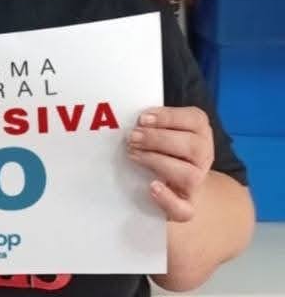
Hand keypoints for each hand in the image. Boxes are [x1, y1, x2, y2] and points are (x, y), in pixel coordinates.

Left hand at [127, 106, 213, 222]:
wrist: (174, 181)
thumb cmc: (160, 146)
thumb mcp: (160, 127)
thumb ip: (150, 122)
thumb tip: (122, 116)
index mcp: (199, 131)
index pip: (195, 120)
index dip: (168, 118)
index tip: (142, 118)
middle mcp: (203, 156)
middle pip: (193, 146)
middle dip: (158, 139)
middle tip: (132, 137)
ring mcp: (197, 182)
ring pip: (189, 175)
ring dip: (157, 162)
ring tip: (133, 154)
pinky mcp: (187, 206)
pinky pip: (186, 210)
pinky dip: (168, 199)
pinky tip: (151, 186)